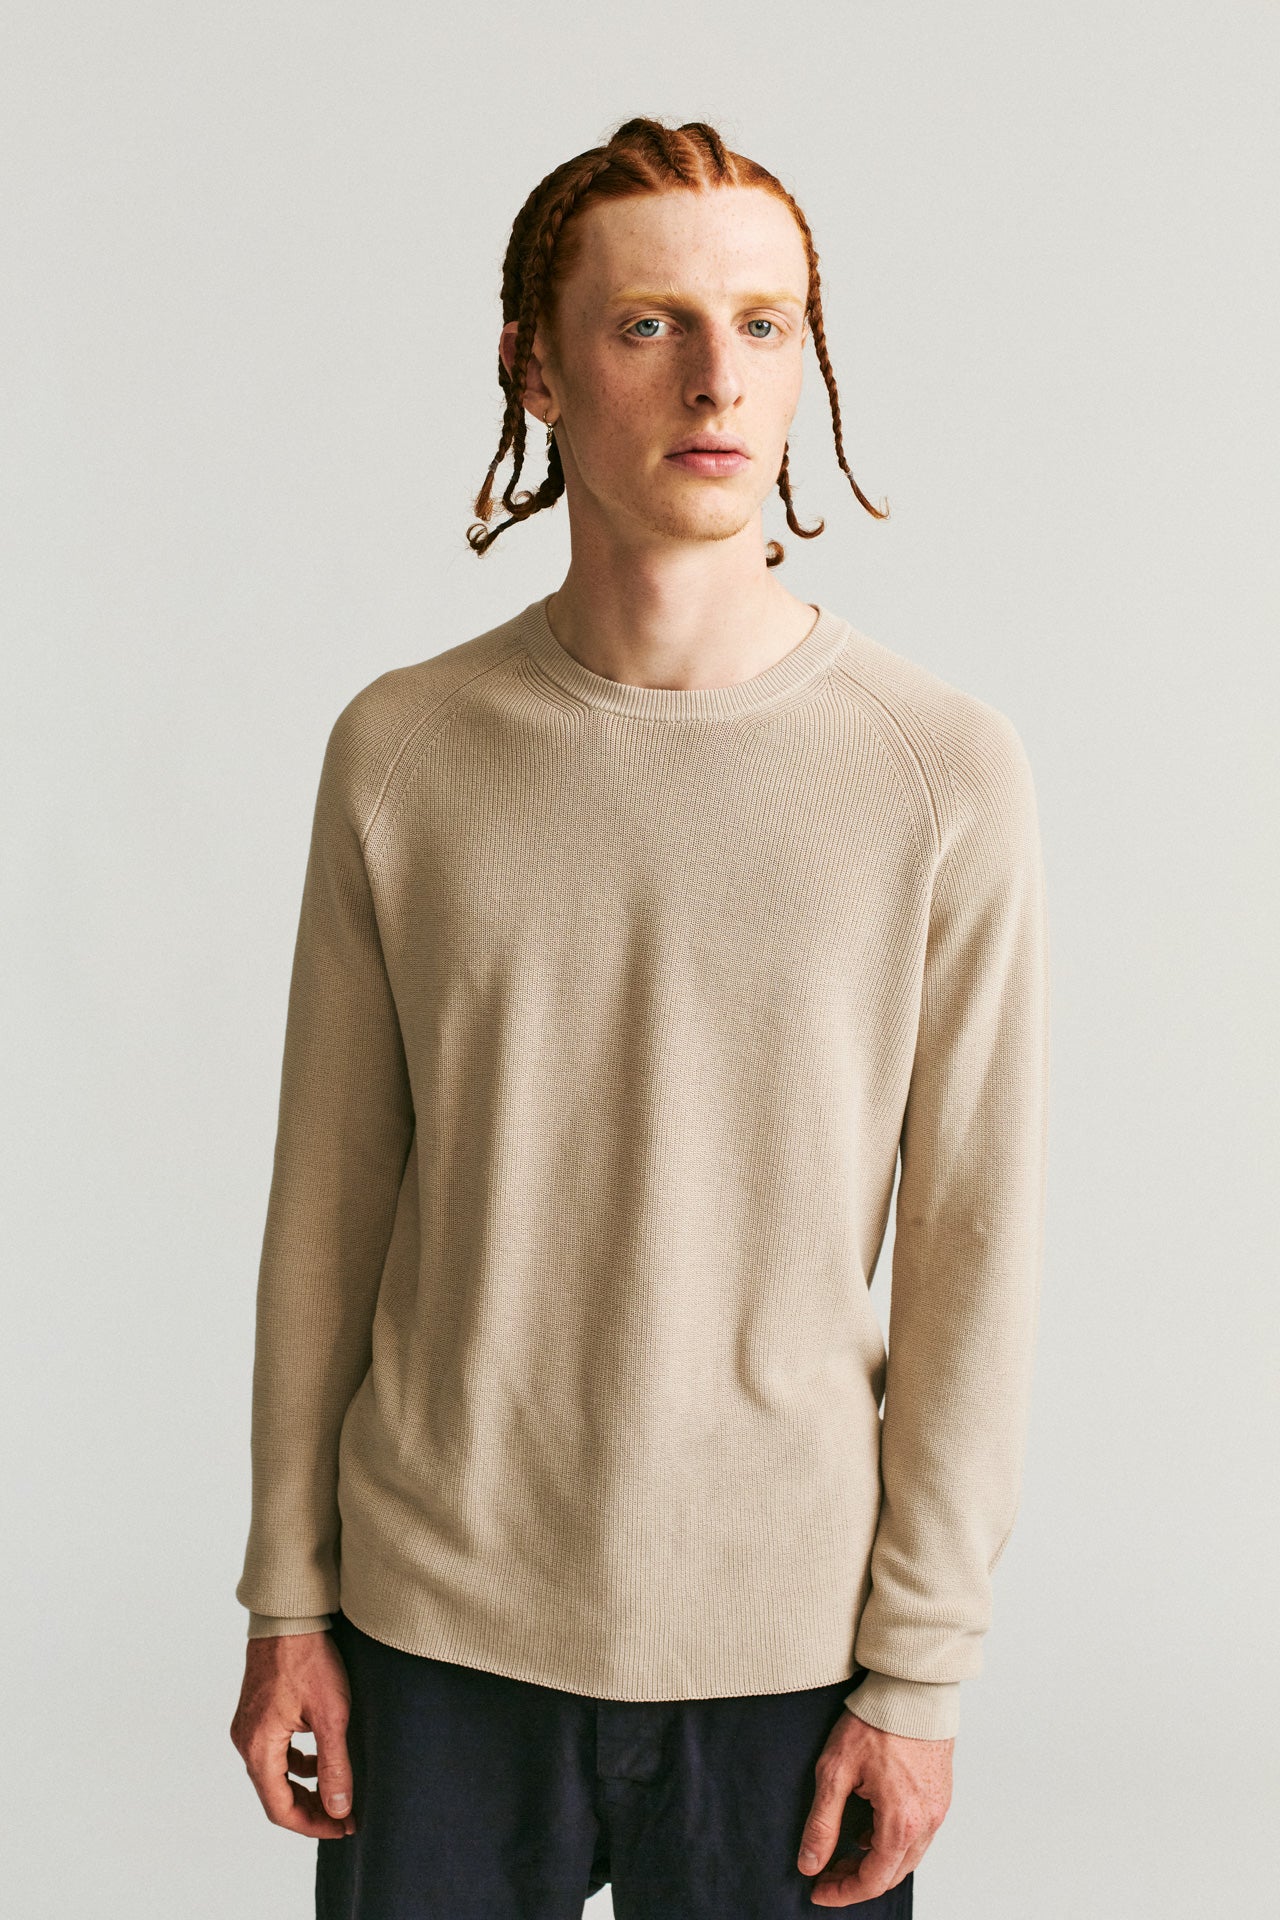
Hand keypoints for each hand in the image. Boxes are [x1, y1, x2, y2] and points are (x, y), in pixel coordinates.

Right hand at [230, 1630, 357, 1838]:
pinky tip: (319, 1758)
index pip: (280, 1808)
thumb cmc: (309, 1659)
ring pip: (275, 1774)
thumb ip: (335, 1765)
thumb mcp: (331, 1714)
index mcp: (258, 1747)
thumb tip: (339, 1810)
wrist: (289, 1615)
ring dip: (304, 1788)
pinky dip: (297, 1764)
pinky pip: (274, 1752)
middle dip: (311, 1809)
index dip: (312, 1825)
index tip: (343, 1828)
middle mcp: (246, 1741)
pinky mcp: (257, 1713)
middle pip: (275, 1794)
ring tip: (337, 1793)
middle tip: (345, 1816)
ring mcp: (249, 1726)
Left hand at [797, 1708, 952, 1905]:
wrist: (911, 1688)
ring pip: (907, 1858)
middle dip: (857, 1880)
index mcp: (902, 1821)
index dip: (843, 1892)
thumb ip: (822, 1823)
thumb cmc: (875, 1721)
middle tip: (826, 1872)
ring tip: (845, 1851)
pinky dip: (893, 1843)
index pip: (873, 1880)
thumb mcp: (835, 1770)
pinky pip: (918, 1836)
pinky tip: (869, 1829)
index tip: (819, 1890)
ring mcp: (938, 1809)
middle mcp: (927, 1822)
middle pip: (892, 1874)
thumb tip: (810, 1864)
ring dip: (876, 1863)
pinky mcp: (941, 1796)